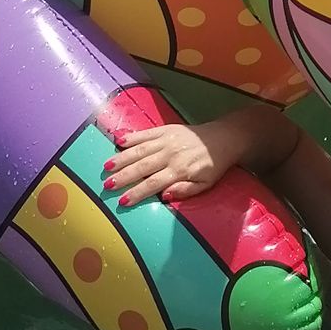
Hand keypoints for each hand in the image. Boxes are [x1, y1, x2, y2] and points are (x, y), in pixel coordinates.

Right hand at [103, 123, 232, 206]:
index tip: (123, 200)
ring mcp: (167, 140)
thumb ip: (185, 191)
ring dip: (122, 158)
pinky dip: (132, 137)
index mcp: (180, 170)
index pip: (153, 184)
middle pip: (142, 167)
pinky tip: (118, 141)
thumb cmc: (213, 166)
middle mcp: (171, 154)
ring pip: (140, 150)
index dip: (137, 192)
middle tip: (107, 184)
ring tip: (107, 165)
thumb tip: (164, 196)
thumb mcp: (205, 184)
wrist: (223, 138)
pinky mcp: (166, 129)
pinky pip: (146, 133)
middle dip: (124, 176)